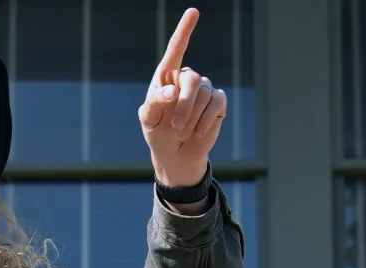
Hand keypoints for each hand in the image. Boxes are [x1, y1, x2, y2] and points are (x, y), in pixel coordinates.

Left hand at [138, 8, 227, 187]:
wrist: (175, 154)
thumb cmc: (158, 133)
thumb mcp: (149, 120)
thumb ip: (155, 103)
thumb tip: (170, 90)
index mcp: (166, 77)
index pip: (176, 50)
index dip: (185, 31)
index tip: (193, 12)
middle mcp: (186, 79)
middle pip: (191, 80)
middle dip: (183, 106)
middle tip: (175, 127)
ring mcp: (203, 90)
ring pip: (203, 94)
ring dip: (191, 117)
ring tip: (182, 132)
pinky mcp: (217, 103)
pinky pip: (216, 104)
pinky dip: (205, 120)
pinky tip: (198, 132)